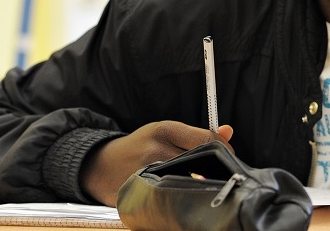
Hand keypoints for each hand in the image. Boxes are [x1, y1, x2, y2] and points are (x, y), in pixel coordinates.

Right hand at [81, 120, 233, 205]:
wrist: (99, 165)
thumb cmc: (140, 146)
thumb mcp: (166, 131)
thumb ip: (198, 134)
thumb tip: (229, 131)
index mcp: (164, 130)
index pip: (206, 139)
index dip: (224, 150)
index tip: (229, 157)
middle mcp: (154, 150)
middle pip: (200, 162)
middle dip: (214, 170)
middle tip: (220, 175)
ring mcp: (146, 173)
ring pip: (187, 183)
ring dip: (199, 186)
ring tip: (203, 186)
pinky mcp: (138, 194)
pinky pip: (169, 199)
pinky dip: (180, 199)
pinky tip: (182, 197)